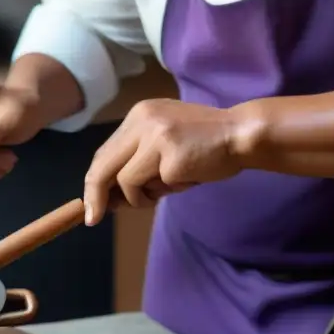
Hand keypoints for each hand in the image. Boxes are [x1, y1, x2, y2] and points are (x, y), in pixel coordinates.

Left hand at [83, 99, 244, 224]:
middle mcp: (141, 119)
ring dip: (140, 196)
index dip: (94, 181)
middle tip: (93, 218)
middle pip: (102, 164)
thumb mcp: (164, 148)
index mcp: (138, 115)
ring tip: (168, 188)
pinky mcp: (166, 153)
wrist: (242, 134)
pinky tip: (184, 181)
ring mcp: (153, 135)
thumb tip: (107, 198)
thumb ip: (137, 164)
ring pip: (122, 180)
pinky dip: (161, 192)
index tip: (92, 205)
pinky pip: (147, 186)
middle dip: (95, 196)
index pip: (105, 152)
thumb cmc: (206, 145)